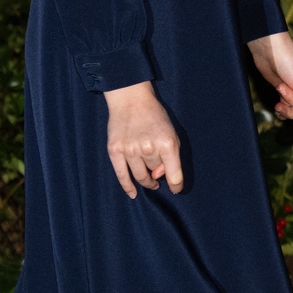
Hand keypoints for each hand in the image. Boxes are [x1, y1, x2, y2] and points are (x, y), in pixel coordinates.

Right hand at [104, 81, 184, 197]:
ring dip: (147, 180)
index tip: (176, 189)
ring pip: (141, 176)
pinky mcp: (115, 150)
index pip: (174, 175)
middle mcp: (149, 148)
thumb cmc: (154, 116)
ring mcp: (130, 150)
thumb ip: (171, 155)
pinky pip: (122, 176)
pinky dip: (128, 187)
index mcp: (167, 143)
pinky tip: (133, 194)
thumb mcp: (171, 132)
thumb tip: (159, 175)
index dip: (177, 185)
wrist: (131, 99)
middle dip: (157, 170)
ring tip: (149, 180)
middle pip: (156, 172)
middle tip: (156, 165)